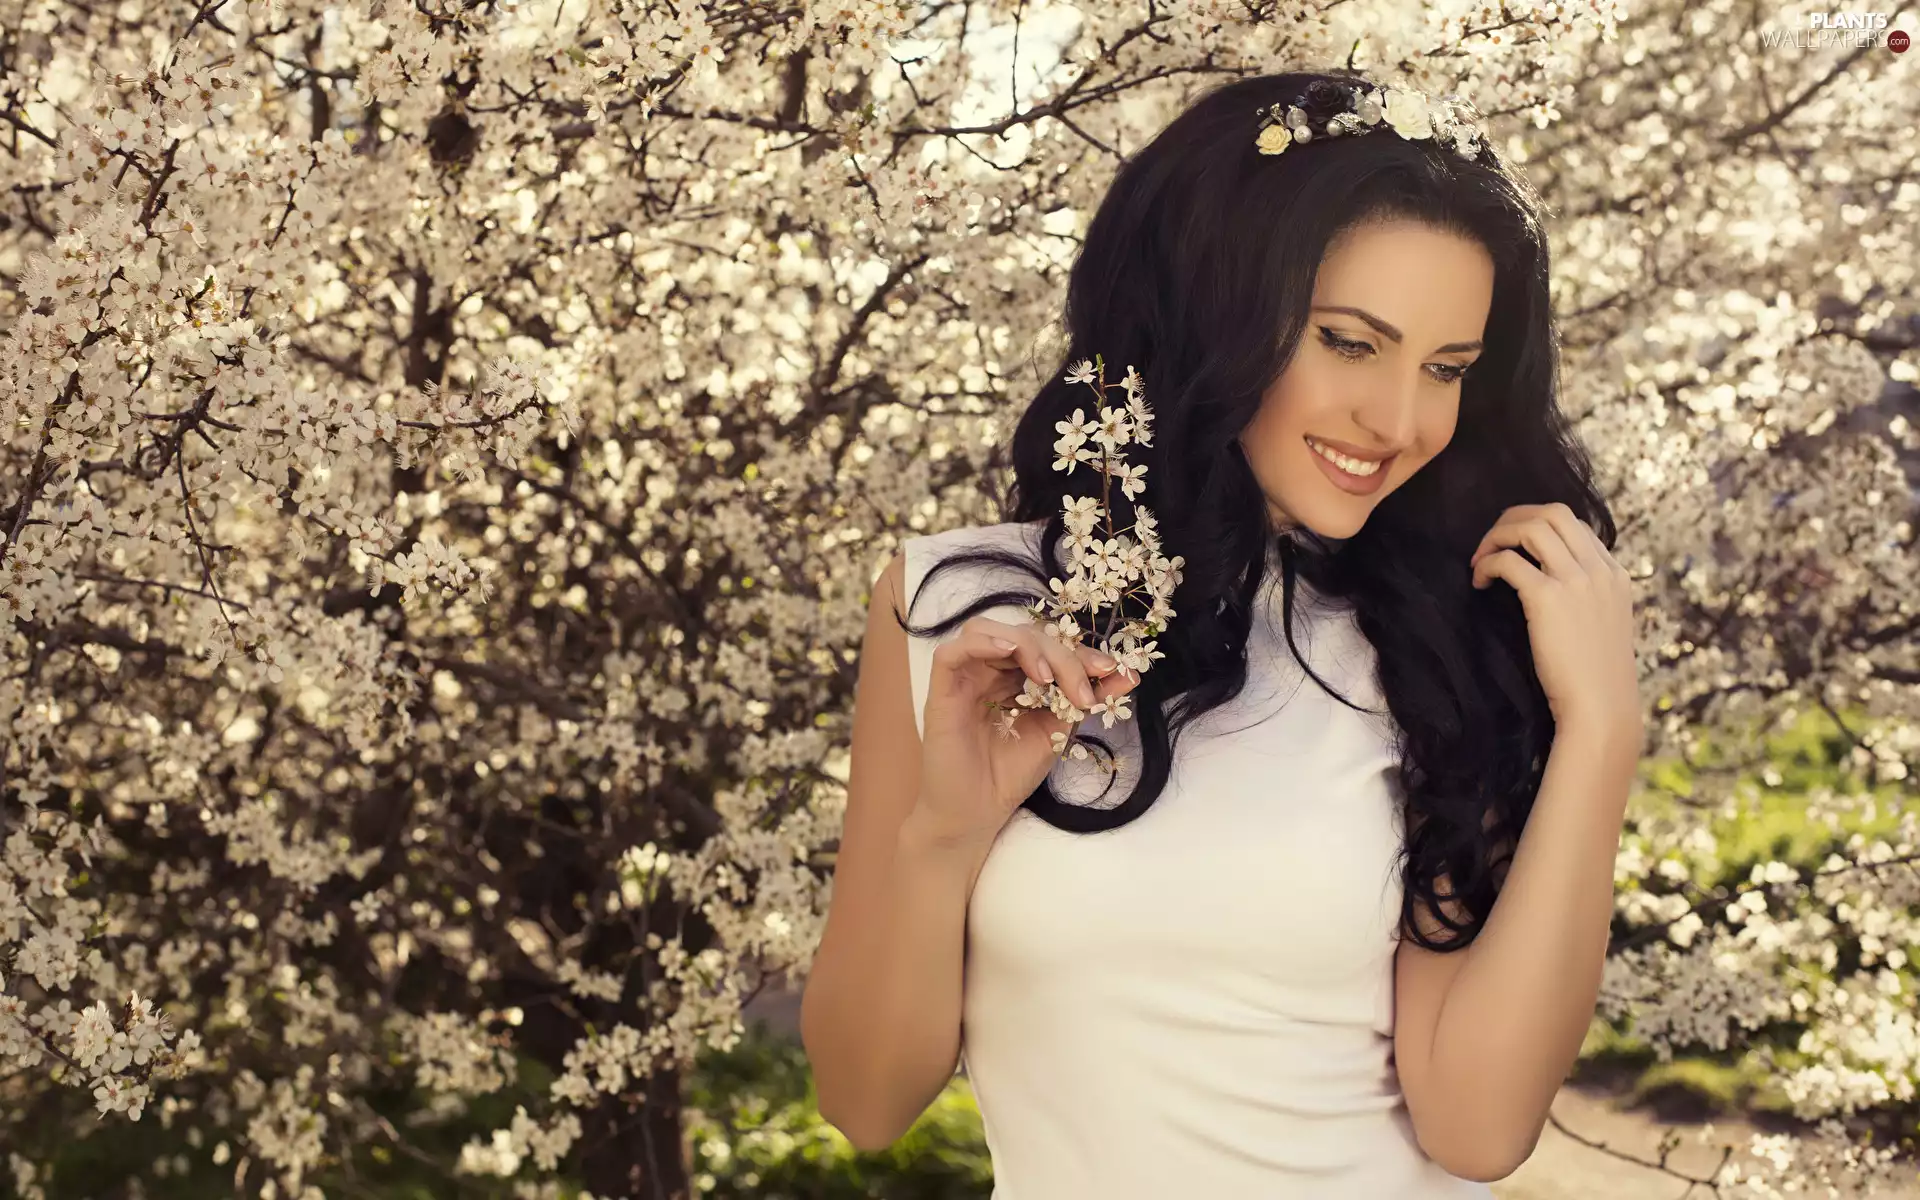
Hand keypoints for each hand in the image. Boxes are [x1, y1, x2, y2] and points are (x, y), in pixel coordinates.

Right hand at [913, 615, 1138, 847]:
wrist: (978, 813)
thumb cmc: (1012, 774)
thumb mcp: (1059, 731)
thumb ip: (1086, 700)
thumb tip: (1129, 675)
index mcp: (1015, 676)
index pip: (1047, 644)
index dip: (1079, 651)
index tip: (1112, 670)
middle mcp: (988, 671)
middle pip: (1022, 634)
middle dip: (1061, 654)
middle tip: (1083, 690)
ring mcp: (964, 679)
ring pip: (987, 630)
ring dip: (1024, 644)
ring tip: (1046, 677)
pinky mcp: (941, 692)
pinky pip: (951, 652)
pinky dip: (981, 643)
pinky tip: (1008, 653)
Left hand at [1469, 502, 1640, 737]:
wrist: (1600, 707)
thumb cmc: (1594, 677)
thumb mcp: (1603, 626)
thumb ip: (1587, 598)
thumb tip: (1548, 585)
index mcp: (1615, 575)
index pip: (1575, 525)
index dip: (1538, 526)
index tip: (1515, 545)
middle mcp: (1599, 571)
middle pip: (1554, 513)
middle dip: (1515, 518)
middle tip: (1490, 541)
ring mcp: (1577, 581)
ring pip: (1532, 527)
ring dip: (1497, 536)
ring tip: (1479, 559)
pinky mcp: (1548, 598)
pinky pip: (1509, 561)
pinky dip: (1488, 564)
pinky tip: (1479, 582)